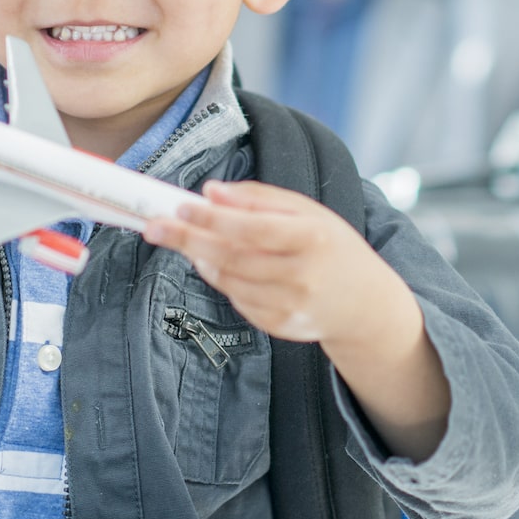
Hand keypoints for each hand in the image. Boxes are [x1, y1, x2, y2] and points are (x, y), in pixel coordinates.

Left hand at [143, 179, 418, 347]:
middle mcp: (304, 275)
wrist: (364, 303)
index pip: (253, 228)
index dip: (213, 219)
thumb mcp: (308, 211)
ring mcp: (292, 306)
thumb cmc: (331, 247)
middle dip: (189, 239)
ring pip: (229, 281)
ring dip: (201, 259)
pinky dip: (222, 280)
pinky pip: (237, 300)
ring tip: (187, 241)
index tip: (181, 206)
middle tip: (155, 226)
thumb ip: (259, 198)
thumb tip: (211, 192)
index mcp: (314, 238)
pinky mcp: (280, 326)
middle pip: (233, 257)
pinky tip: (220, 265)